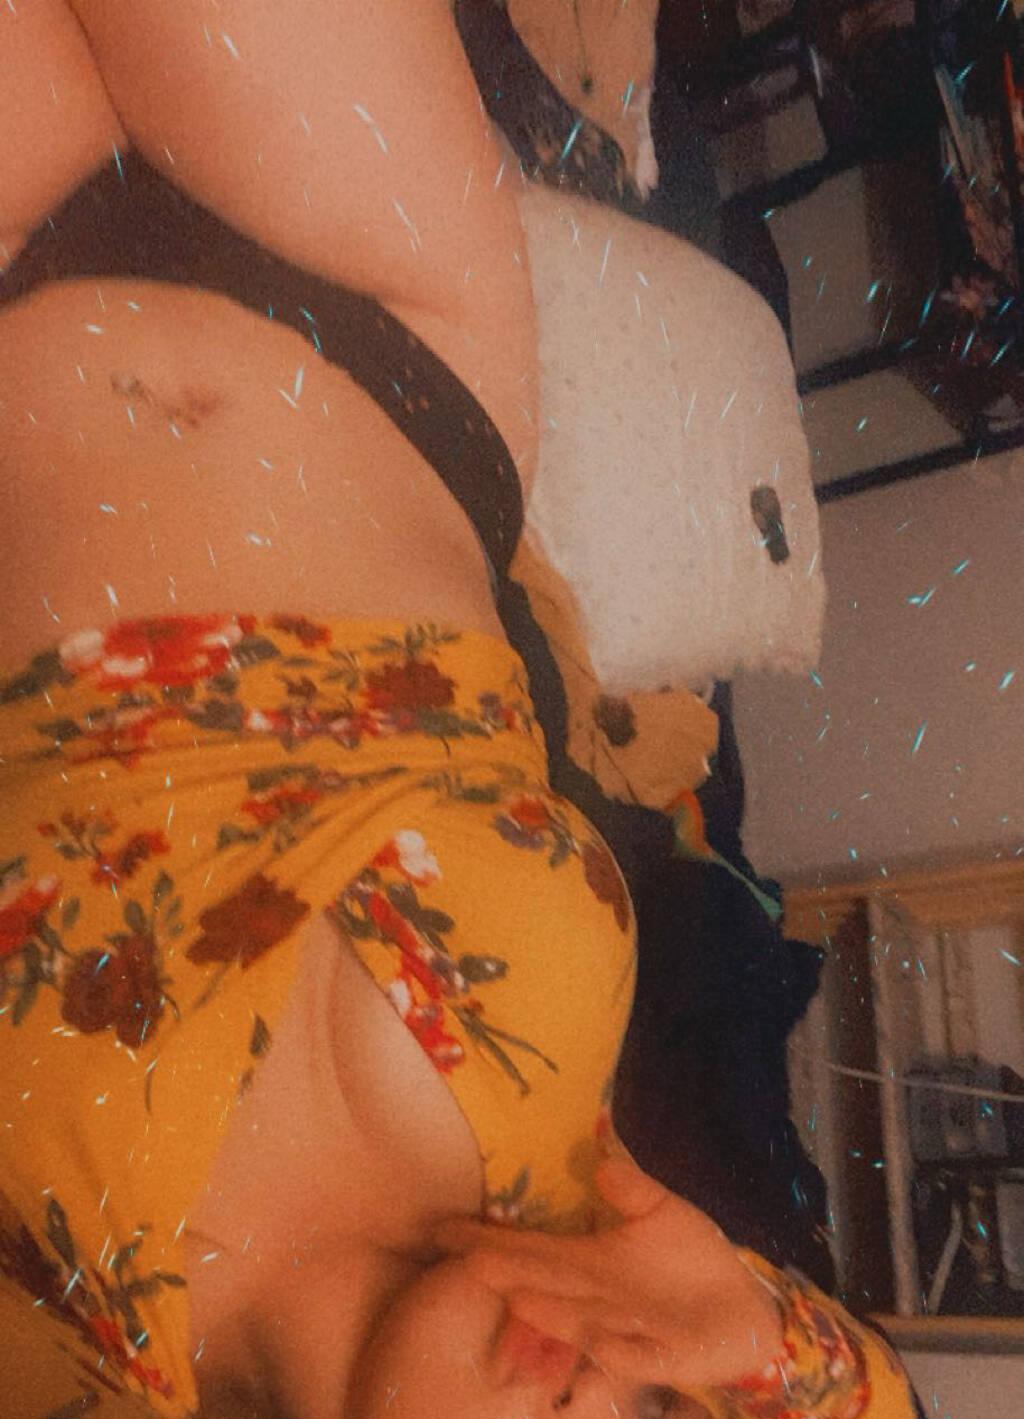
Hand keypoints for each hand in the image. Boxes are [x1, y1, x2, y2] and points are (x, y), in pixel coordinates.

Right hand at [433, 1155, 784, 1392]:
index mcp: (589, 1261)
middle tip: (466, 1261)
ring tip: (516, 1298)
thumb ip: (633, 1190)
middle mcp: (592, 1297)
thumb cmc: (692, 1263)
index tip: (445, 1228)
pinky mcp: (656, 1356)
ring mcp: (621, 1329)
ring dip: (550, 1312)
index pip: (529, 1249)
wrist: (739, 1312)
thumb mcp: (663, 1214)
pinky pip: (631, 1352)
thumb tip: (602, 1164)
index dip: (489, 1240)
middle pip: (541, 1282)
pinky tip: (598, 1338)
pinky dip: (617, 1347)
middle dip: (507, 1273)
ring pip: (575, 1321)